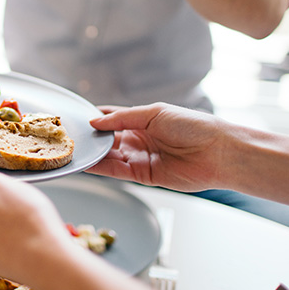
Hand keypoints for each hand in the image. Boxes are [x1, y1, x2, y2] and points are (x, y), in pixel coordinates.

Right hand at [87, 102, 232, 191]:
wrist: (217, 153)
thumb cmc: (193, 126)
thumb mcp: (154, 113)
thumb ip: (122, 118)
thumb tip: (95, 122)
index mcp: (143, 120)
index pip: (112, 117)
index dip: (95, 118)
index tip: (77, 118)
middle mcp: (139, 139)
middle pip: (108, 139)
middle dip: (91, 138)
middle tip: (70, 137)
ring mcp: (141, 157)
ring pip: (110, 156)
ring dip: (94, 154)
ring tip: (75, 150)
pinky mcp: (144, 176)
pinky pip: (117, 171)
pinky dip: (102, 167)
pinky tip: (88, 163)